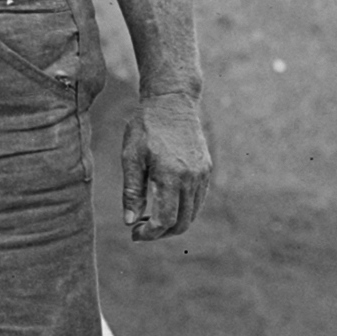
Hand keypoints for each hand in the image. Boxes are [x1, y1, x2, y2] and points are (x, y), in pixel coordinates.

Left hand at [124, 86, 212, 241]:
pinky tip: (165, 204)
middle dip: (161, 233)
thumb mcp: (131, 157)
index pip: (165, 219)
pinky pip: (198, 200)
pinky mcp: (206, 169)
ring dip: (172, 223)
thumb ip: (132, 191)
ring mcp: (202, 174)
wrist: (172, 102)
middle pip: (182, 222)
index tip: (134, 234)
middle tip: (140, 230)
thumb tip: (130, 221)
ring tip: (150, 218)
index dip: (149, 234)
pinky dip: (183, 210)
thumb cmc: (146, 127)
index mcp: (170, 175)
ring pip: (192, 214)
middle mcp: (191, 177)